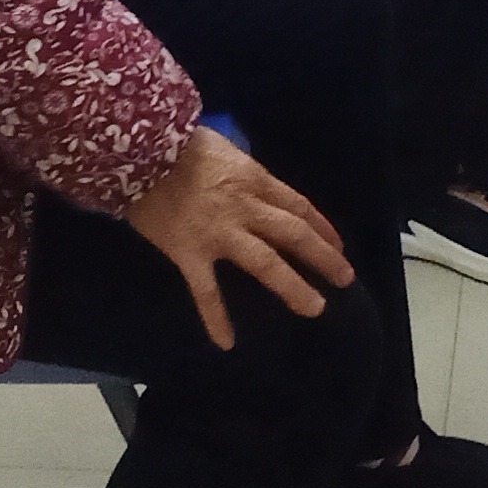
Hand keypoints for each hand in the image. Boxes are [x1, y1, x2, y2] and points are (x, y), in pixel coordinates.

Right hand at [125, 126, 352, 352]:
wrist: (142, 152)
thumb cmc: (181, 144)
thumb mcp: (226, 150)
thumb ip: (244, 174)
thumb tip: (257, 189)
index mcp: (255, 180)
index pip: (299, 206)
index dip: (322, 228)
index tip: (338, 247)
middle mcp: (245, 208)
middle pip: (294, 234)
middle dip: (323, 257)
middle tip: (345, 279)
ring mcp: (219, 233)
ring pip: (265, 263)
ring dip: (293, 287)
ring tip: (315, 308)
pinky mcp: (190, 253)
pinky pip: (206, 291)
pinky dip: (216, 318)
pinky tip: (226, 343)